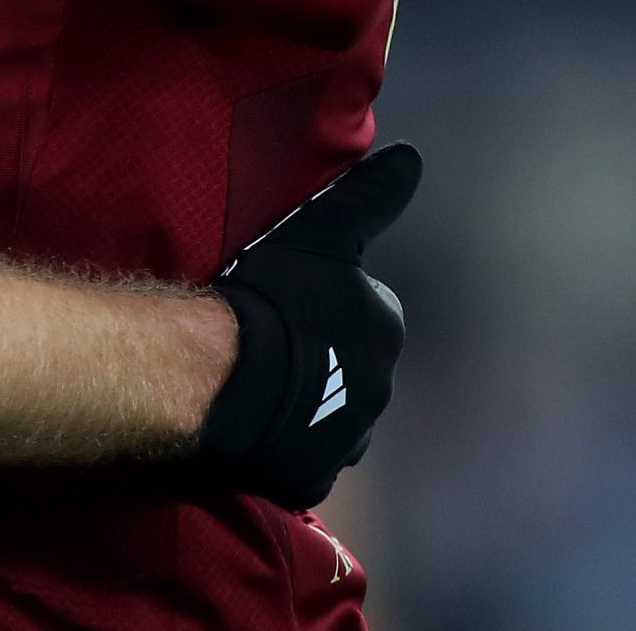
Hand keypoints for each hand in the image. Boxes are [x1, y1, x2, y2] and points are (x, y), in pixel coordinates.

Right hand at [196, 143, 419, 510]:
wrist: (222, 377)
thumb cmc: (274, 297)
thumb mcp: (323, 230)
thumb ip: (370, 195)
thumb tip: (413, 156)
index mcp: (384, 331)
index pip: (369, 314)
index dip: (332, 307)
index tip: (296, 303)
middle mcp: (377, 391)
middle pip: (354, 370)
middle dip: (327, 360)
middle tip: (274, 344)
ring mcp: (344, 442)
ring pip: (335, 421)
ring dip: (312, 407)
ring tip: (263, 388)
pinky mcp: (308, 480)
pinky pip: (303, 463)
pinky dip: (287, 450)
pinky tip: (255, 431)